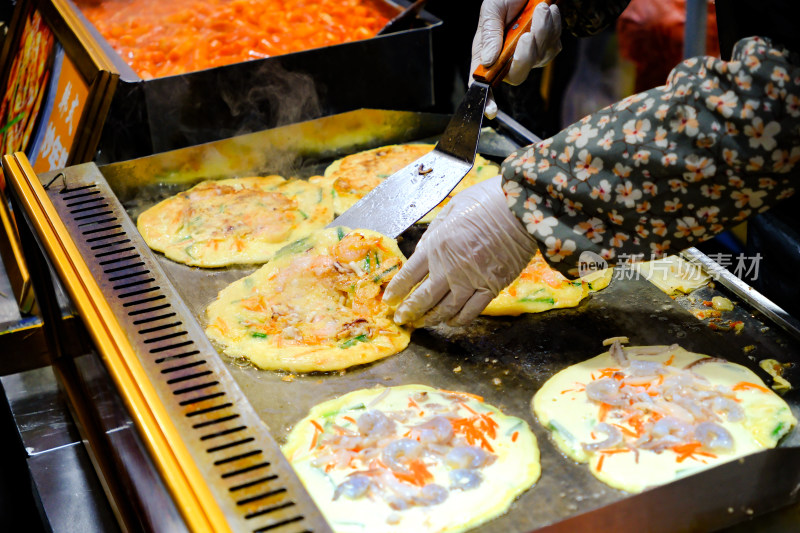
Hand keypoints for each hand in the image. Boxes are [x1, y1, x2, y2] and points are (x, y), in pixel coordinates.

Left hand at [383, 176, 537, 325]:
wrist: (522, 207)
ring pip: (446, 309)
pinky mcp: (492, 287)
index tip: (389, 300)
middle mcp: (451, 267)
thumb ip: (435, 232)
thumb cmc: (488, 200)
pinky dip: (458, 320)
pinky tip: (450, 322)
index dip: (397, 290)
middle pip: (424, 297)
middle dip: (409, 311)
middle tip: (401, 319)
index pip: (409, 274)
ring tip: (422, 323)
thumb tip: (422, 250)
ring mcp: (472, 280)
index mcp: (438, 244)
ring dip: (431, 319)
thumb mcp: (451, 208)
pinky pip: (471, 311)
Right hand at [470, 0, 562, 118]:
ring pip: (539, 59)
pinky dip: (554, 28)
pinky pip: (553, 47)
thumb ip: (489, 34)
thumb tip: (488, 61)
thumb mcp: (491, 10)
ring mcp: (529, 55)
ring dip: (542, 32)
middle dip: (525, 56)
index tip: (491, 110)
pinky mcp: (546, 48)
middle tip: (526, 32)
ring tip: (540, 8)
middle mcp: (507, 58)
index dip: (486, 99)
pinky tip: (548, 12)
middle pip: (517, 75)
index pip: (484, 81)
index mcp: (487, 52)